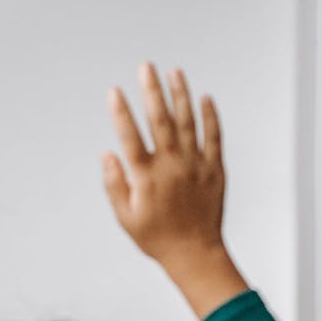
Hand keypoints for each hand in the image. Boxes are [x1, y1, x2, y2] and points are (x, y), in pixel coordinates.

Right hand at [103, 63, 246, 317]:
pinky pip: (214, 136)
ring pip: (188, 122)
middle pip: (160, 121)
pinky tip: (205, 98)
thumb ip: (114, 184)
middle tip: (146, 68)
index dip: (121, 113)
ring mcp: (195, 165)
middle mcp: (171, 166)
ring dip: (180, 95)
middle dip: (151, 91)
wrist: (195, 253)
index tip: (114, 92)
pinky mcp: (214, 168)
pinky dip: (210, 116)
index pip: (130, 137)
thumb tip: (108, 154)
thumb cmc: (156, 237)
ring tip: (174, 73)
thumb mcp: (125, 217)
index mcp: (146, 177)